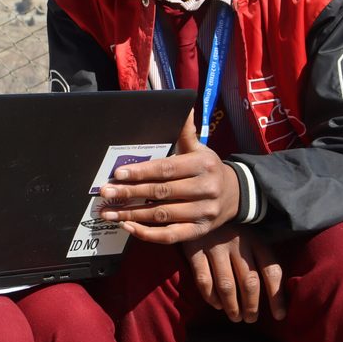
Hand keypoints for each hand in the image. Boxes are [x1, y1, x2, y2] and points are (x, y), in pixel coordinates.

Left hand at [98, 113, 239, 242]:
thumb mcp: (199, 148)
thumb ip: (185, 131)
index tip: (117, 174)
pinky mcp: (199, 232)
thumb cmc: (208, 167)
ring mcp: (203, 213)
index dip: (140, 172)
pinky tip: (128, 227)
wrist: (237, 194)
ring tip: (108, 212)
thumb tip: (181, 105)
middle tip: (105, 193)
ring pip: (162, 216)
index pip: (166, 170)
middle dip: (129, 193)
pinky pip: (171, 236)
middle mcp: (204, 189)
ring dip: (131, 214)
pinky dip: (148, 234)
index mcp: (201, 165)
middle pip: (160, 193)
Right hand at [182, 225, 284, 322]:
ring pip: (226, 285)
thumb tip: (277, 294)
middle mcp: (237, 243)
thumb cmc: (232, 227)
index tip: (279, 316)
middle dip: (251, 306)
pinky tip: (216, 304)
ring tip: (235, 317)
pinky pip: (203, 279)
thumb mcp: (251, 235)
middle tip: (250, 319)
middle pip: (249, 282)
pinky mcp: (194, 248)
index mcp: (256, 240)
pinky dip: (210, 296)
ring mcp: (214, 245)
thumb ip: (262, 258)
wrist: (200, 202)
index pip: (271, 272)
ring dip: (232, 306)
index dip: (277, 297)